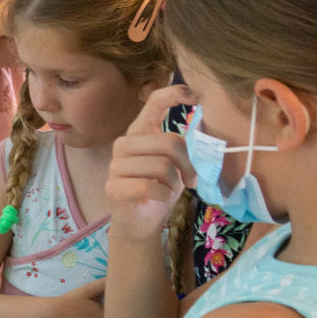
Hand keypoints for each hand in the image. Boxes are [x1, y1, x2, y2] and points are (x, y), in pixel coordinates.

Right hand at [107, 83, 198, 243]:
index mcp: (140, 132)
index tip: (196, 97)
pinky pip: (149, 186)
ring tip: (170, 191)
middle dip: (187, 164)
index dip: (175, 93)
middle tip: (191, 180)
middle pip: (169, 142)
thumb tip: (202, 122)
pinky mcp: (113, 187)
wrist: (140, 224)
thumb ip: (180, 145)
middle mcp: (124, 144)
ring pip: (161, 166)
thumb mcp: (175, 164)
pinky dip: (163, 195)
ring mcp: (115, 166)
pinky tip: (160, 199)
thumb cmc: (159, 189)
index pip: (154, 102)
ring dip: (174, 184)